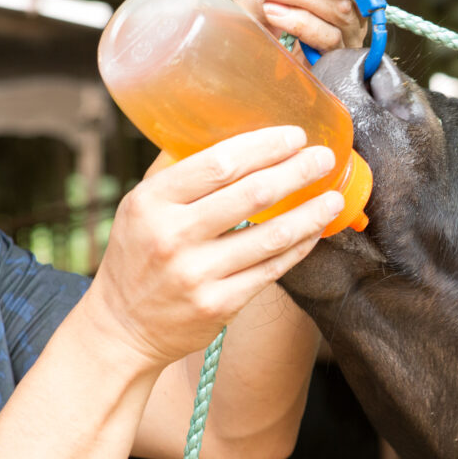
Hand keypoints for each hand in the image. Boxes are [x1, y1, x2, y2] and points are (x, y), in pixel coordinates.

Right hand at [80, 126, 342, 368]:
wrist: (123, 327)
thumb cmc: (138, 256)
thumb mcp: (139, 207)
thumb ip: (177, 172)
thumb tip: (223, 131)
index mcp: (151, 201)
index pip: (219, 163)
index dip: (264, 146)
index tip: (295, 136)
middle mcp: (173, 236)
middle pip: (252, 194)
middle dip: (297, 171)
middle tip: (324, 158)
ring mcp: (198, 274)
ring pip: (271, 236)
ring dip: (310, 213)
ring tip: (334, 197)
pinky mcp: (220, 305)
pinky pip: (272, 269)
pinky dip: (299, 246)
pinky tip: (315, 230)